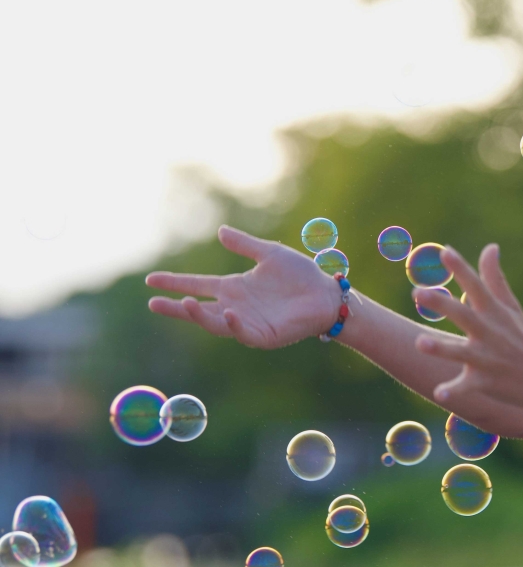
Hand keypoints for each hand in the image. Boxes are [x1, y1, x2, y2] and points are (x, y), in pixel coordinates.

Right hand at [145, 226, 340, 348]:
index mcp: (235, 288)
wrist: (327, 295)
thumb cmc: (302, 275)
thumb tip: (220, 231)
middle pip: (199, 309)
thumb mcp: (270, 254)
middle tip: (153, 302)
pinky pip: (243, 333)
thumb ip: (245, 245)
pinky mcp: (264, 336)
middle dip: (176, 307)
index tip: (150, 279)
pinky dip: (234, 325)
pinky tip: (229, 312)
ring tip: (184, 303)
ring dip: (199, 315)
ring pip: (216, 323)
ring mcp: (248, 323)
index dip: (174, 282)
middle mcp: (236, 307)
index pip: (197, 285)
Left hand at [413, 244, 522, 408]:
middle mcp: (489, 333)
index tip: (445, 251)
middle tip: (417, 292)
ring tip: (419, 342)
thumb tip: (491, 246)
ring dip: (441, 348)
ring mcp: (487, 358)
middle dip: (441, 304)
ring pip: (461, 352)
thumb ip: (495, 278)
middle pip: (463, 315)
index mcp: (493, 313)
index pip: (476, 286)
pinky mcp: (485, 382)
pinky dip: (454, 390)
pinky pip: (466, 387)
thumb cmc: (521, 339)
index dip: (461, 269)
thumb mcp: (510, 308)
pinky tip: (439, 393)